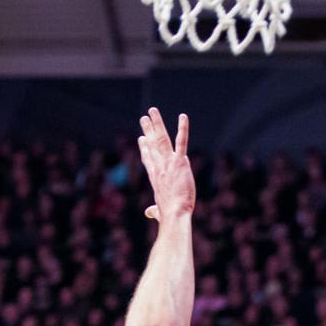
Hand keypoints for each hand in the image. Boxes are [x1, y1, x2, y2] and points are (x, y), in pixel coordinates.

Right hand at [138, 108, 193, 222]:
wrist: (175, 213)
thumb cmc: (169, 215)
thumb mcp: (160, 212)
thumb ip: (154, 211)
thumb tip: (149, 213)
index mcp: (156, 177)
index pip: (148, 159)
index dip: (145, 148)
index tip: (142, 139)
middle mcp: (159, 167)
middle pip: (152, 145)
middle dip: (148, 130)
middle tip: (144, 118)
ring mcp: (169, 163)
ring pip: (162, 139)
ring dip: (157, 123)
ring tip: (152, 111)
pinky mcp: (180, 162)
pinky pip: (182, 142)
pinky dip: (182, 128)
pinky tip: (183, 116)